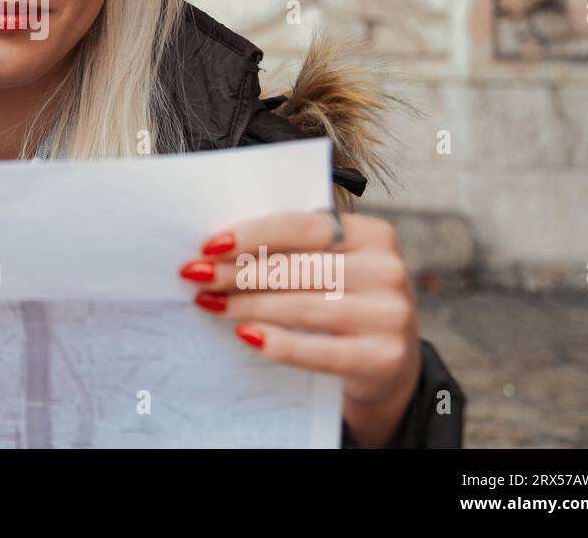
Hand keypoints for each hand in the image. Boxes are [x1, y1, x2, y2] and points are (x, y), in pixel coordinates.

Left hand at [180, 210, 420, 447]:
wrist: (391, 362)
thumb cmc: (345, 300)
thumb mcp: (333, 265)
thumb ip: (293, 250)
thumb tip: (219, 248)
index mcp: (373, 234)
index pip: (301, 227)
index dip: (251, 235)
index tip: (209, 246)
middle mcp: (387, 270)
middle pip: (295, 268)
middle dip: (237, 273)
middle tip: (196, 276)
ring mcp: (389, 316)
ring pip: (300, 307)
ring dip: (245, 305)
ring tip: (210, 303)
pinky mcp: (383, 358)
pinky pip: (316, 350)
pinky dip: (276, 342)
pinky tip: (244, 334)